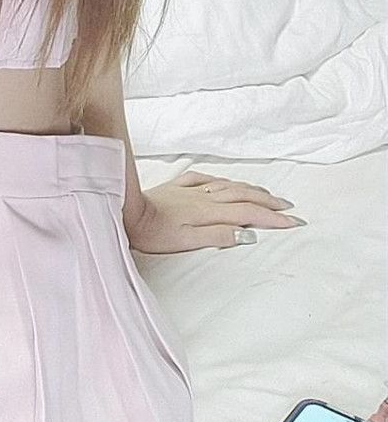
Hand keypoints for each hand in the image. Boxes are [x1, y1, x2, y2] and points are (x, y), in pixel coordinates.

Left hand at [123, 169, 306, 253]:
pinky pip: (206, 179)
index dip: (273, 219)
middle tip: (289, 207)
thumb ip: (219, 236)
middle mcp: (204, 197)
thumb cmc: (154, 232)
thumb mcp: (188, 241)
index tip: (294, 223)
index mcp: (209, 211)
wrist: (127, 212)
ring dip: (251, 189)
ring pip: (228, 185)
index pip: (249, 213)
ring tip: (267, 194)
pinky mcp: (177, 186)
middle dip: (269, 201)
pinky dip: (223, 181)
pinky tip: (224, 182)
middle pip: (243, 195)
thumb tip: (249, 234)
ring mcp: (190, 189)